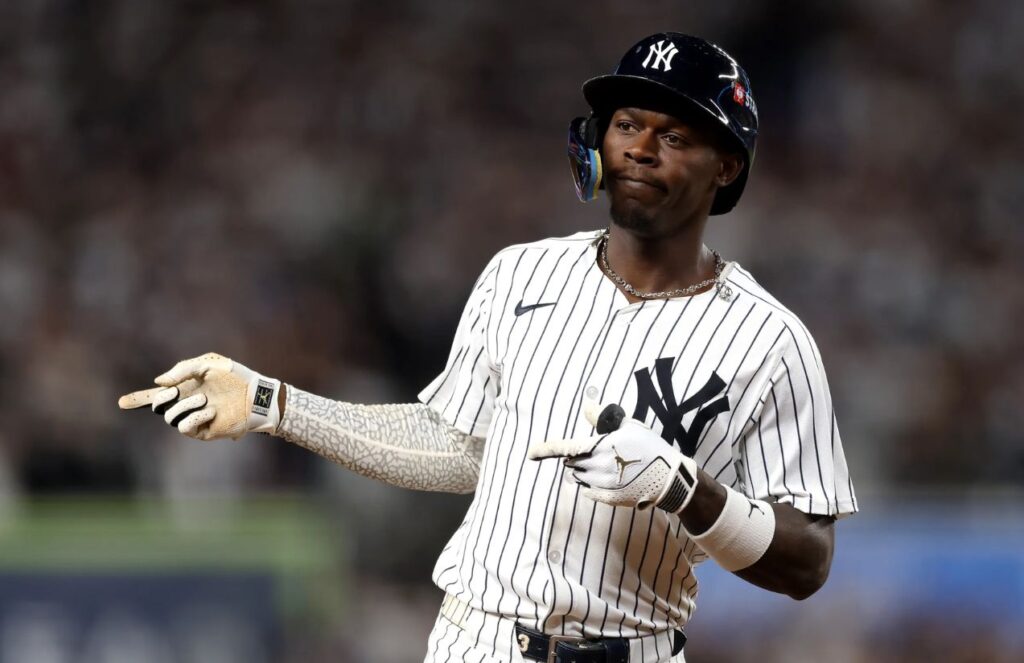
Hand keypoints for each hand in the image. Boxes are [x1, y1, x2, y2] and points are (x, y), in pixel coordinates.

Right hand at [118, 353, 281, 440]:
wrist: (256, 393)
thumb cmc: (235, 376)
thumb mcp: (208, 364)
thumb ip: (182, 369)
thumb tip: (158, 382)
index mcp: (184, 389)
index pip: (155, 396)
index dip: (138, 399)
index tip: (121, 402)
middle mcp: (186, 405)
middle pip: (159, 407)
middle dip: (161, 399)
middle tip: (174, 391)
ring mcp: (194, 419)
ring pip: (171, 418)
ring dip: (185, 406)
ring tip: (204, 399)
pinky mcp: (204, 431)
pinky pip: (186, 428)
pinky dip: (195, 417)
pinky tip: (210, 411)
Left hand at [527, 399, 697, 513]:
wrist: (669, 478)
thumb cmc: (650, 447)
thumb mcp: (629, 427)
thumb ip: (603, 419)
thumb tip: (587, 405)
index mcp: (599, 447)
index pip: (565, 447)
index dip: (545, 450)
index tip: (530, 453)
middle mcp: (596, 467)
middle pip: (572, 462)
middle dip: (578, 456)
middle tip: (599, 452)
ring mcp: (601, 485)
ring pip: (580, 476)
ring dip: (586, 470)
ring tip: (610, 465)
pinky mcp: (607, 499)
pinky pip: (589, 491)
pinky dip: (594, 485)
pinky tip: (613, 479)